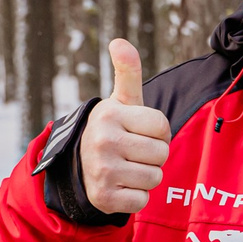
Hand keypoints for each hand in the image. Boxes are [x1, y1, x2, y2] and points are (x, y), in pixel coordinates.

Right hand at [81, 38, 170, 215]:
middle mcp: (103, 141)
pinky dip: (136, 196)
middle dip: (153, 154)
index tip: (138, 131)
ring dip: (146, 176)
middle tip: (133, 152)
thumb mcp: (121, 101)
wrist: (80, 167)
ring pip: (155, 178)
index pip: (163, 127)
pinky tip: (120, 185)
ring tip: (127, 167)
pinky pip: (143, 200)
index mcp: (110, 114)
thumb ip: (128, 71)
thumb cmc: (113, 129)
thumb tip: (119, 41)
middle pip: (161, 153)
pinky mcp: (104, 197)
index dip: (157, 131)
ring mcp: (102, 171)